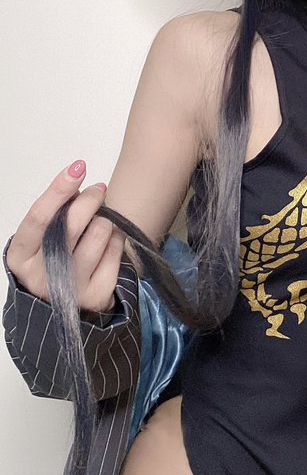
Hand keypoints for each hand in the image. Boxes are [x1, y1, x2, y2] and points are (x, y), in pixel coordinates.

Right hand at [6, 162, 125, 313]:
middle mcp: (41, 277)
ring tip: (98, 228)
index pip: (39, 217)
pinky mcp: (96, 296)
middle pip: (72, 224)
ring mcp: (70, 289)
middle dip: (90, 199)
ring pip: (100, 234)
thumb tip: (80, 188)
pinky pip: (116, 252)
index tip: (77, 168)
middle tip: (98, 190)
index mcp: (20, 257)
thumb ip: (54, 214)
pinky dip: (116, 242)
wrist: (58, 306)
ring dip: (104, 223)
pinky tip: (108, 245)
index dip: (59, 190)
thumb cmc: (49, 262)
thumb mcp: (41, 239)